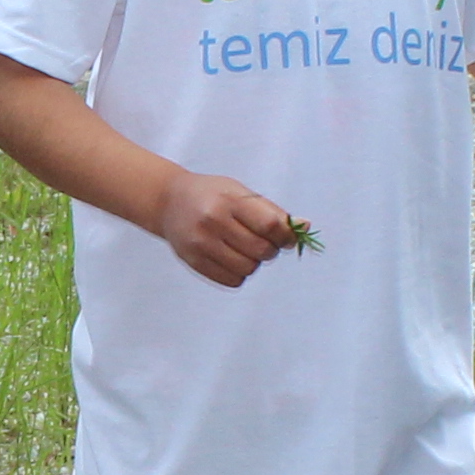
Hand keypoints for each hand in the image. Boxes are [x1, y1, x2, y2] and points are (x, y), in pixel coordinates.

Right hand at [153, 168, 298, 287]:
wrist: (169, 201)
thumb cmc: (213, 195)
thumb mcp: (241, 193)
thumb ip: (273, 212)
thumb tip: (305, 228)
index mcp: (229, 200)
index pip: (271, 225)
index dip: (286, 235)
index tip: (286, 237)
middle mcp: (214, 221)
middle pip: (261, 250)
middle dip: (270, 250)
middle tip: (263, 242)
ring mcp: (201, 243)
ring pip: (248, 269)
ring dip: (254, 262)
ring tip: (245, 249)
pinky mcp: (194, 261)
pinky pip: (232, 280)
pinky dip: (240, 274)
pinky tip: (232, 258)